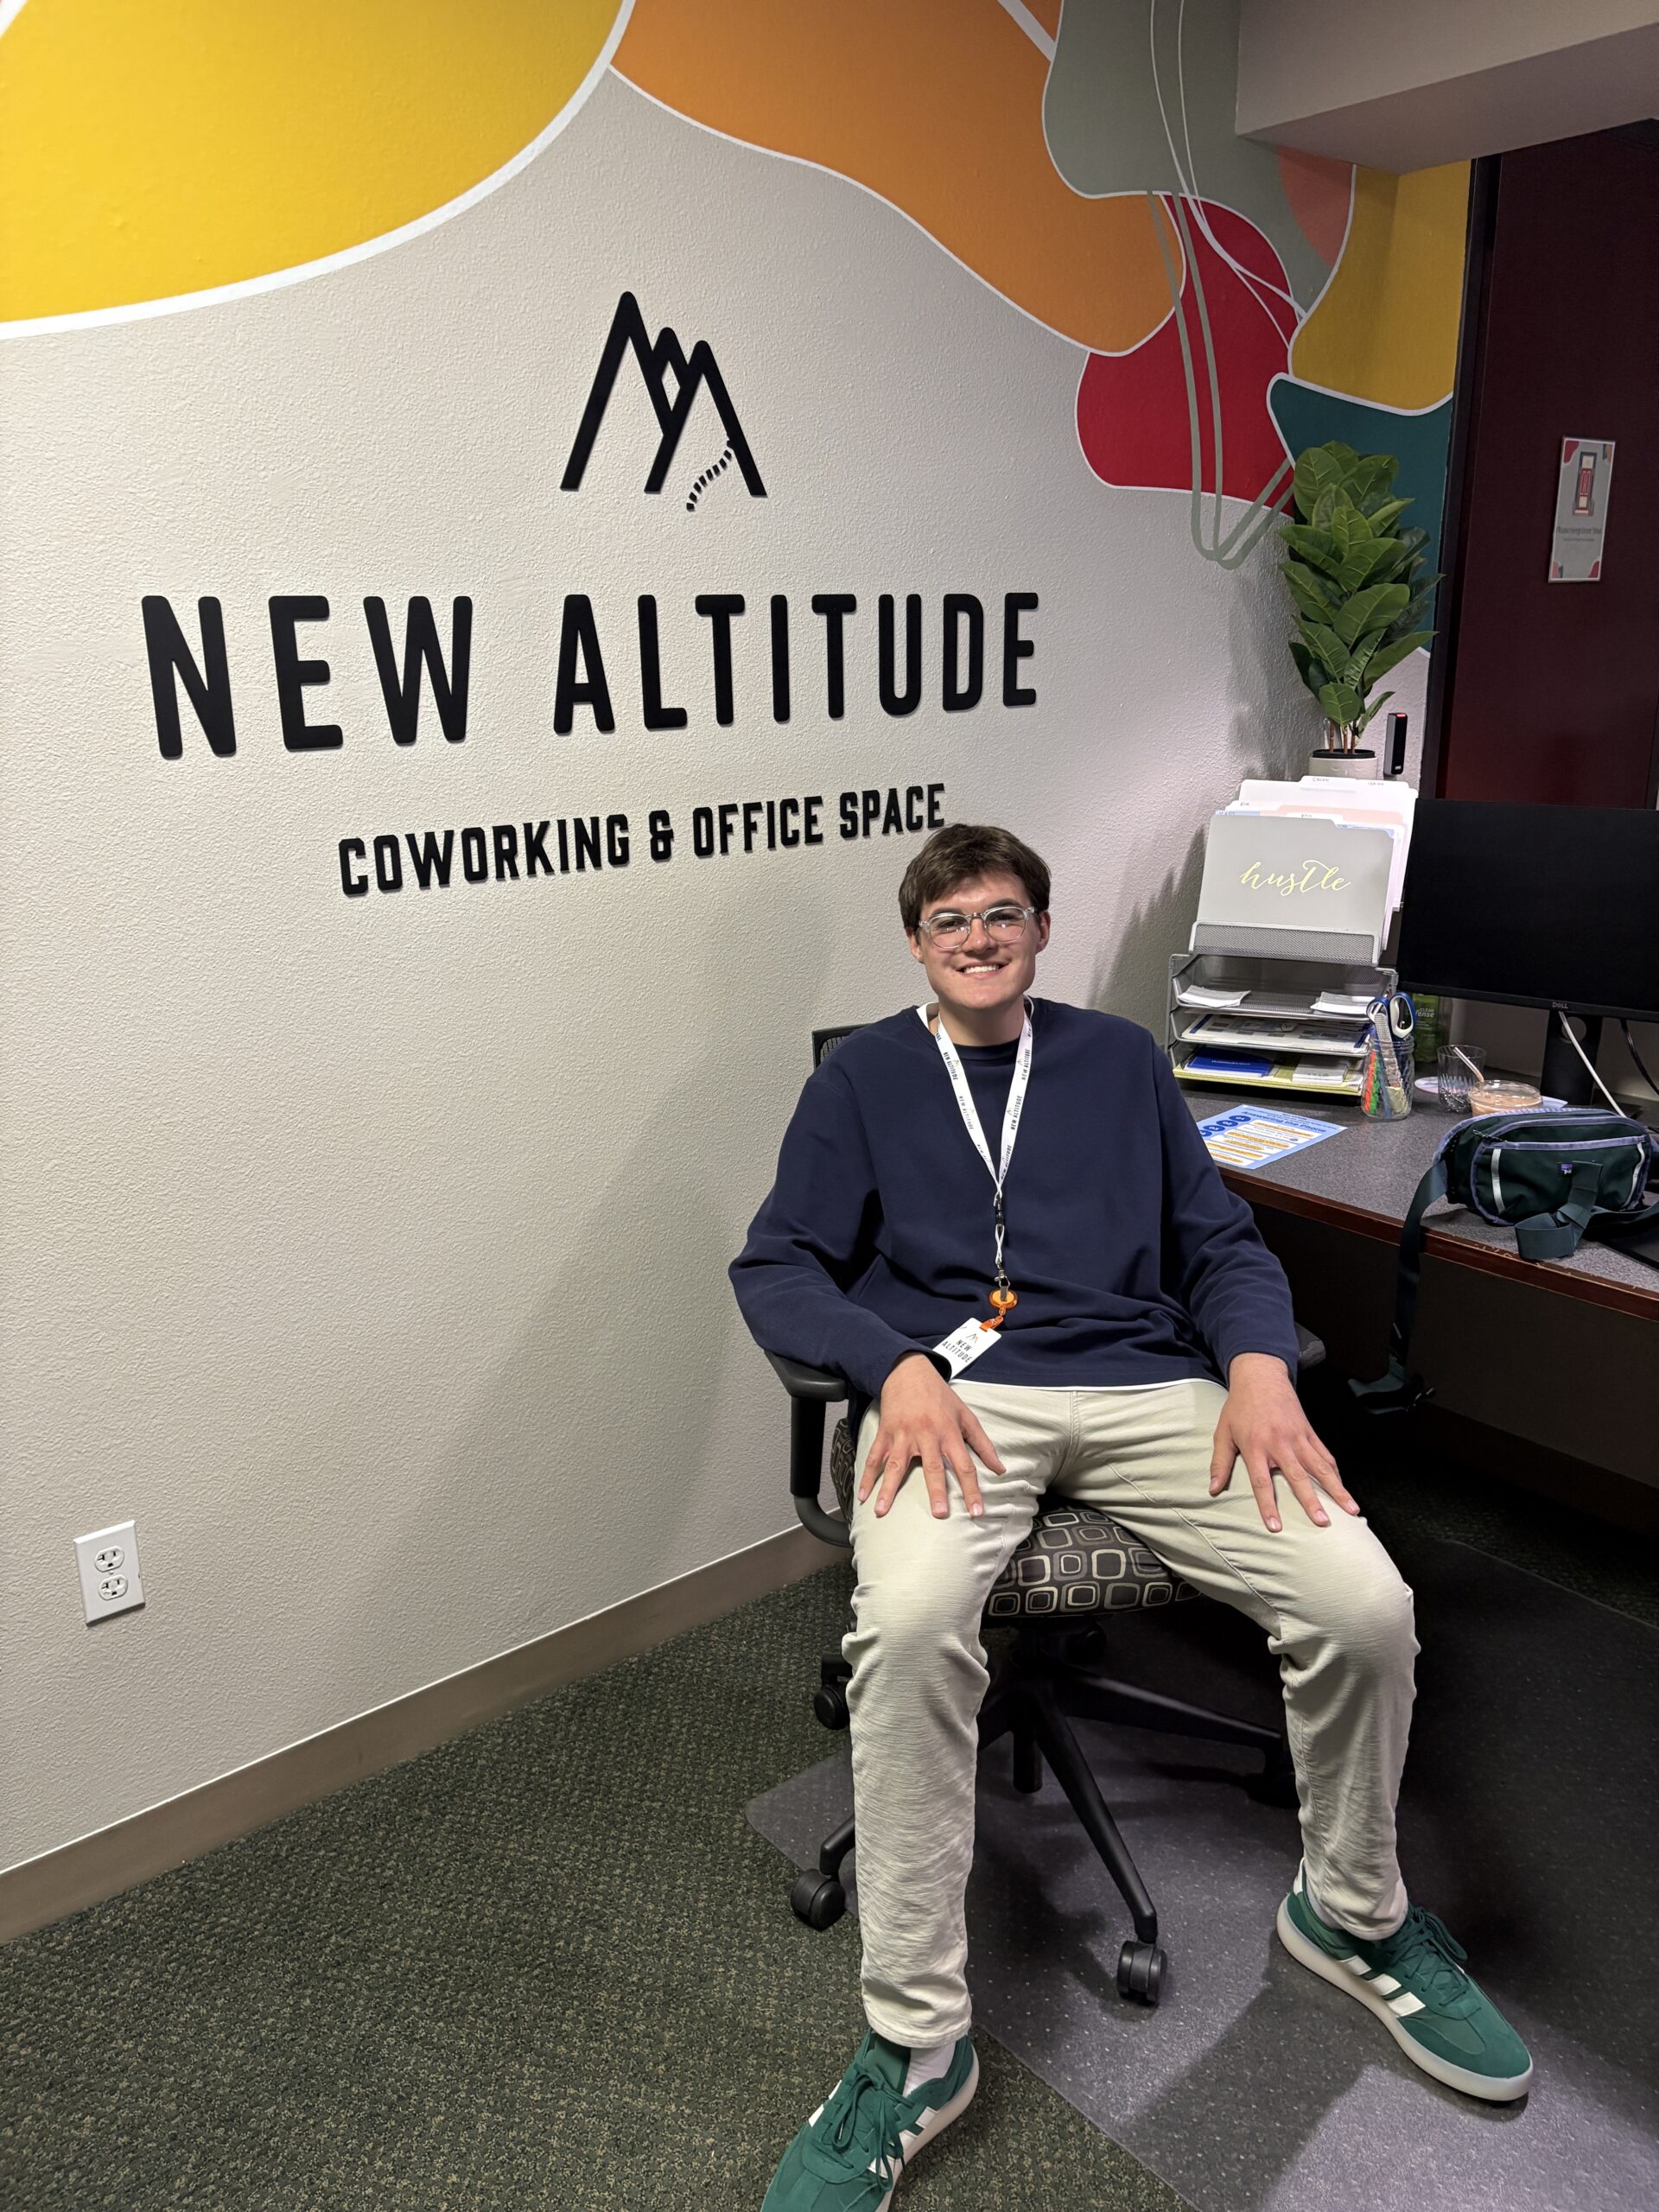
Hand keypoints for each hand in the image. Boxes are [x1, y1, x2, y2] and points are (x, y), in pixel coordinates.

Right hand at [860, 1352, 1006, 1519]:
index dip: (972, 1489)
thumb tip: (1000, 1469)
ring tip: (881, 1511)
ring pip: (895, 1465)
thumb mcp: (966, 1415)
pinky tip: (862, 1494)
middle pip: (932, 1467)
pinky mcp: (885, 1434)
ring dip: (888, 1489)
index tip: (977, 1511)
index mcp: (949, 1432)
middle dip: (936, 1491)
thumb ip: (983, 1444)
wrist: (908, 1371)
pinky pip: (874, 1457)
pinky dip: (866, 1476)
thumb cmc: (939, 1396)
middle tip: (938, 1514)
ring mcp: (902, 1435)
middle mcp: (926, 1435)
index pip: (965, 1465)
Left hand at [1209, 1353, 1357, 1532]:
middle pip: (1297, 1477)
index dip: (1268, 1505)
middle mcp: (1279, 1444)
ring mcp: (1298, 1437)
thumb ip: (1219, 1463)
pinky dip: (1335, 1472)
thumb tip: (1212, 1490)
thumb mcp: (1223, 1433)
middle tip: (1322, 1522)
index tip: (1275, 1527)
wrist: (1260, 1377)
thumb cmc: (1239, 1408)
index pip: (1262, 1482)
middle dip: (1311, 1501)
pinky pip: (1325, 1454)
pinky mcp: (1309, 1432)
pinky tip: (1344, 1488)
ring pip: (1320, 1467)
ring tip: (1351, 1509)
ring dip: (1336, 1489)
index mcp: (1255, 1447)